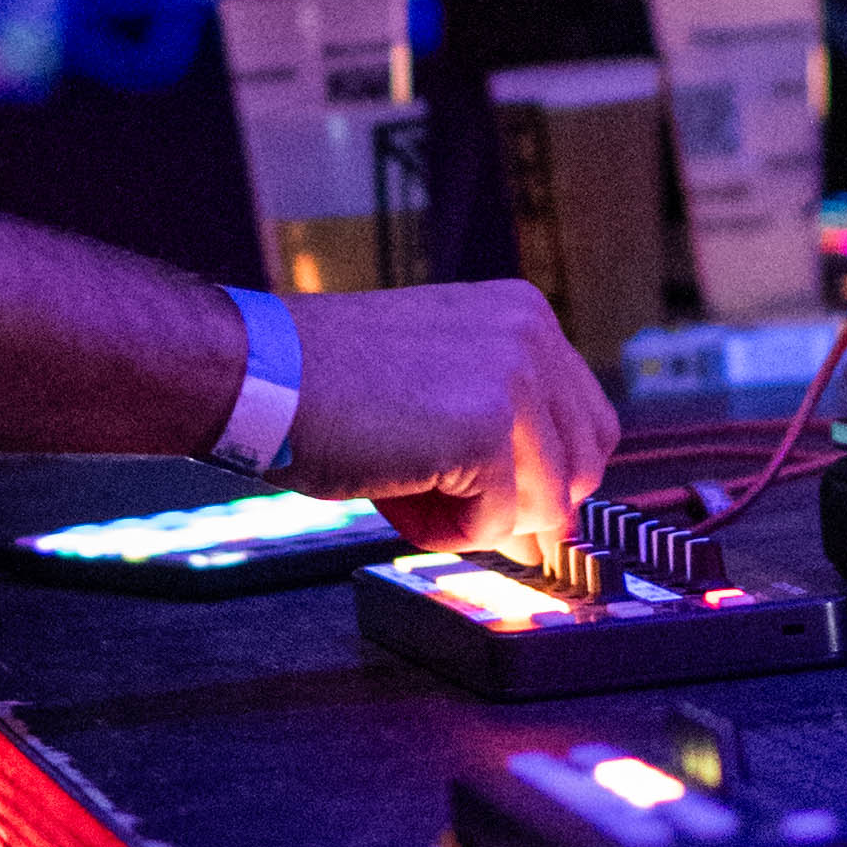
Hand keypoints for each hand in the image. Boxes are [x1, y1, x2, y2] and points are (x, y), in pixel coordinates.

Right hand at [280, 280, 618, 559]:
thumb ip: (500, 441)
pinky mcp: (490, 429)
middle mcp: (533, 335)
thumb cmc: (322, 381)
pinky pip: (497, 523)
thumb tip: (543, 531)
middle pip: (583, 468)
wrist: (258, 370)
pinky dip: (445, 530)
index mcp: (523, 314)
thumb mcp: (436, 390)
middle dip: (520, 503)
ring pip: (546, 505)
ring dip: (476, 519)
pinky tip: (395, 491)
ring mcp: (517, 379)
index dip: (546, 476)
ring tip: (408, 487)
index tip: (501, 497)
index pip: (588, 422)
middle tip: (445, 498)